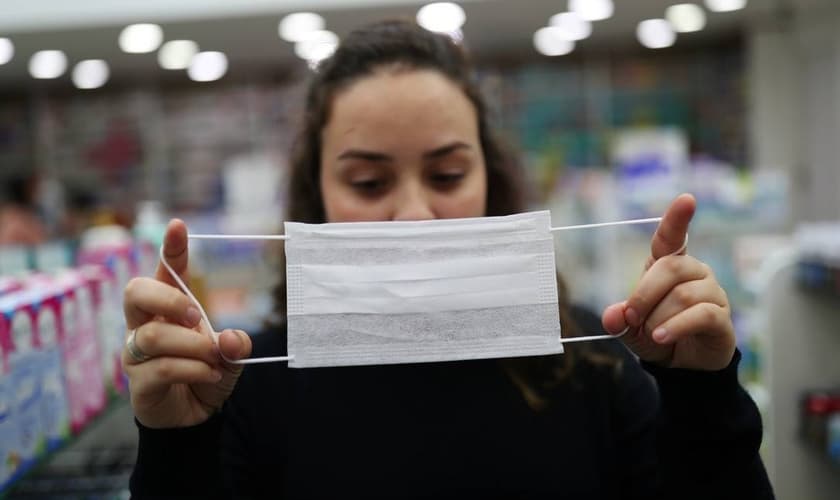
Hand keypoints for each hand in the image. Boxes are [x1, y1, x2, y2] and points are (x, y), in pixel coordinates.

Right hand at [122, 219, 251, 427]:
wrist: (193, 418)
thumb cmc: (206, 375)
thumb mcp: (231, 357)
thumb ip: (236, 345)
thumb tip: (229, 339)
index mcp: (168, 309)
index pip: (166, 271)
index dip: (171, 249)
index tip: (178, 225)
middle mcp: (144, 324)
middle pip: (136, 292)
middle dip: (169, 299)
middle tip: (198, 316)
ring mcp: (136, 353)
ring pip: (152, 336)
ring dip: (191, 345)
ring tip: (214, 358)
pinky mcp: (138, 382)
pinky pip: (161, 368)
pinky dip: (193, 370)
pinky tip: (211, 375)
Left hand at [602, 194, 735, 370]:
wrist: (682, 365)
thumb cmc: (657, 334)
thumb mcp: (630, 328)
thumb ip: (619, 320)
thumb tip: (612, 316)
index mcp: (670, 266)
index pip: (673, 237)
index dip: (678, 219)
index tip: (687, 200)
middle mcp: (695, 272)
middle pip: (671, 267)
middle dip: (644, 294)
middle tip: (630, 316)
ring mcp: (712, 293)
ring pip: (683, 295)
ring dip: (658, 317)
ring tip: (651, 334)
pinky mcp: (722, 317)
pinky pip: (700, 314)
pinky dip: (676, 326)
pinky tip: (661, 337)